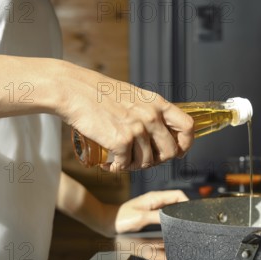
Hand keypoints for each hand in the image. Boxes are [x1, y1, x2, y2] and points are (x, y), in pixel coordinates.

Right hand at [57, 63, 193, 170]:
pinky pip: (126, 165)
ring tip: (122, 159)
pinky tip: (110, 163)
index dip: (185, 143)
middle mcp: (151, 116)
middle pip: (169, 151)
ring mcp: (137, 129)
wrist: (73, 90)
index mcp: (157, 103)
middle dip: (157, 161)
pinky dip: (118, 168)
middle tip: (141, 160)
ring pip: (147, 162)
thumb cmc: (99, 93)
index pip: (187, 126)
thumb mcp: (133, 96)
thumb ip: (149, 111)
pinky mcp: (120, 141)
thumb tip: (160, 133)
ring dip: (134, 166)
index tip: (178, 151)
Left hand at [114, 190, 188, 233]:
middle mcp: (156, 202)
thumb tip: (175, 219)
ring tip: (183, 228)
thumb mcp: (141, 217)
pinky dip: (170, 224)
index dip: (188, 202)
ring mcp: (154, 209)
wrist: (107, 223)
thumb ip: (159, 217)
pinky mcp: (150, 216)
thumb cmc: (120, 219)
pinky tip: (172, 232)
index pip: (178, 195)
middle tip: (190, 223)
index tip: (193, 213)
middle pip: (177, 204)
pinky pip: (165, 219)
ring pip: (173, 211)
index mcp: (155, 198)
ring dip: (178, 218)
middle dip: (184, 212)